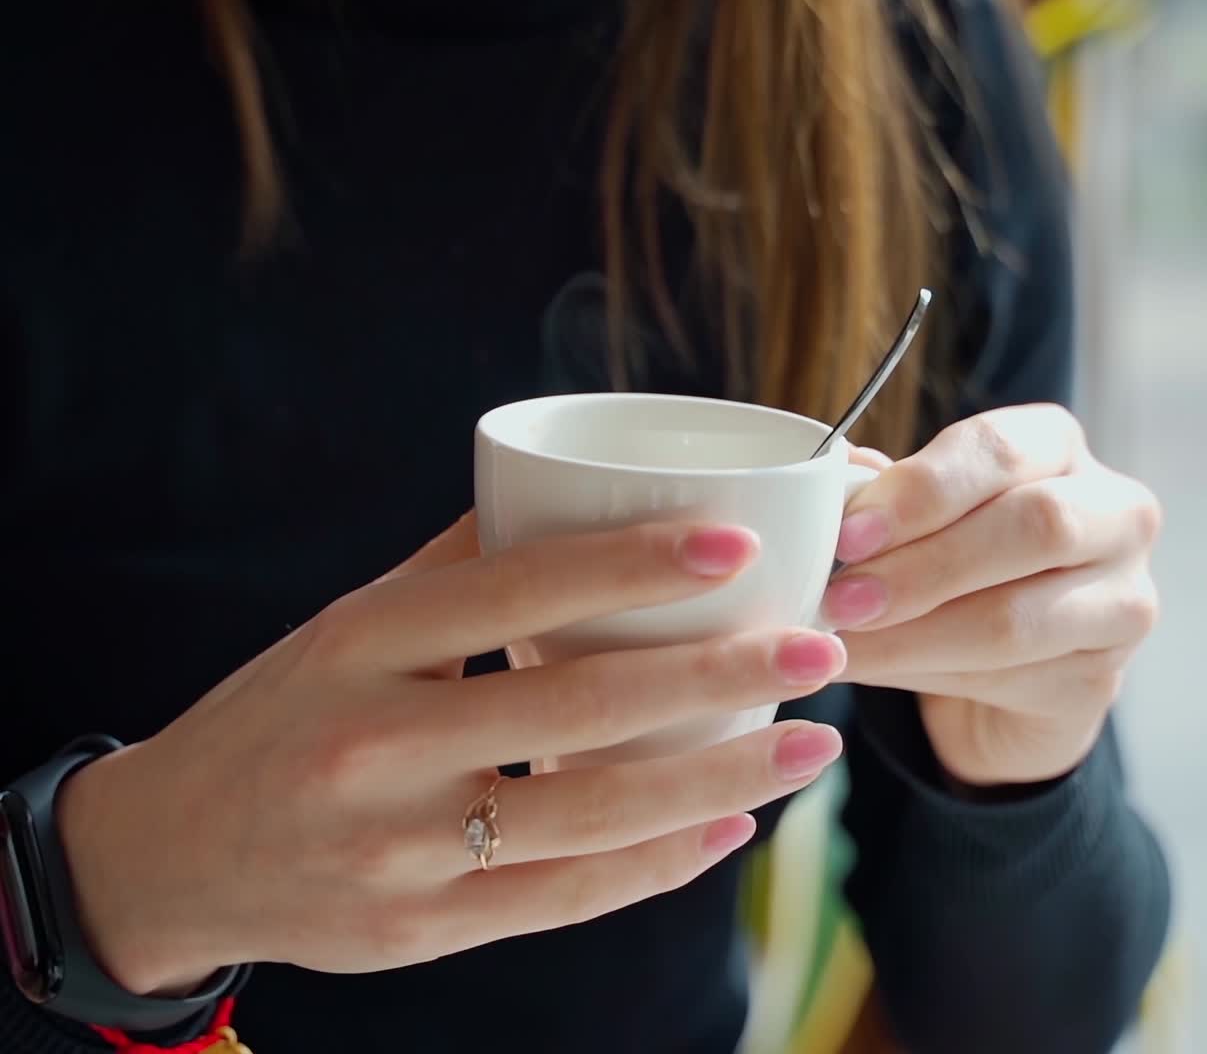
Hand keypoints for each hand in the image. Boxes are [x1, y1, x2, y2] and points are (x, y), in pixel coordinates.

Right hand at [57, 515, 847, 994]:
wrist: (172, 853)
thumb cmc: (280, 713)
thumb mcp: (347, 626)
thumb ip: (453, 567)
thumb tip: (561, 494)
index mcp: (363, 644)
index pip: (516, 589)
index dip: (632, 562)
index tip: (737, 541)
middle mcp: (380, 746)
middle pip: (577, 707)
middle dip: (717, 675)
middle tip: (816, 646)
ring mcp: (401, 850)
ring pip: (591, 815)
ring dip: (717, 778)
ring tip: (808, 748)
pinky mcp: (420, 930)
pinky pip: (562, 897)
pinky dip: (657, 863)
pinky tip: (728, 824)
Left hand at [822, 406, 1161, 787]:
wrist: (1001, 667)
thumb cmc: (953, 558)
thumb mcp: (918, 513)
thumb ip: (883, 491)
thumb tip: (831, 474)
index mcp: (1056, 446)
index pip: (1000, 449)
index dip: (922, 490)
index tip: (849, 533)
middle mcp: (1114, 513)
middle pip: (1033, 527)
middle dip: (922, 566)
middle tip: (840, 598)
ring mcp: (1122, 600)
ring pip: (1016, 618)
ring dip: (912, 635)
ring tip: (841, 641)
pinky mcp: (1101, 679)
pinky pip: (1008, 679)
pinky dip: (923, 675)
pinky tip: (871, 669)